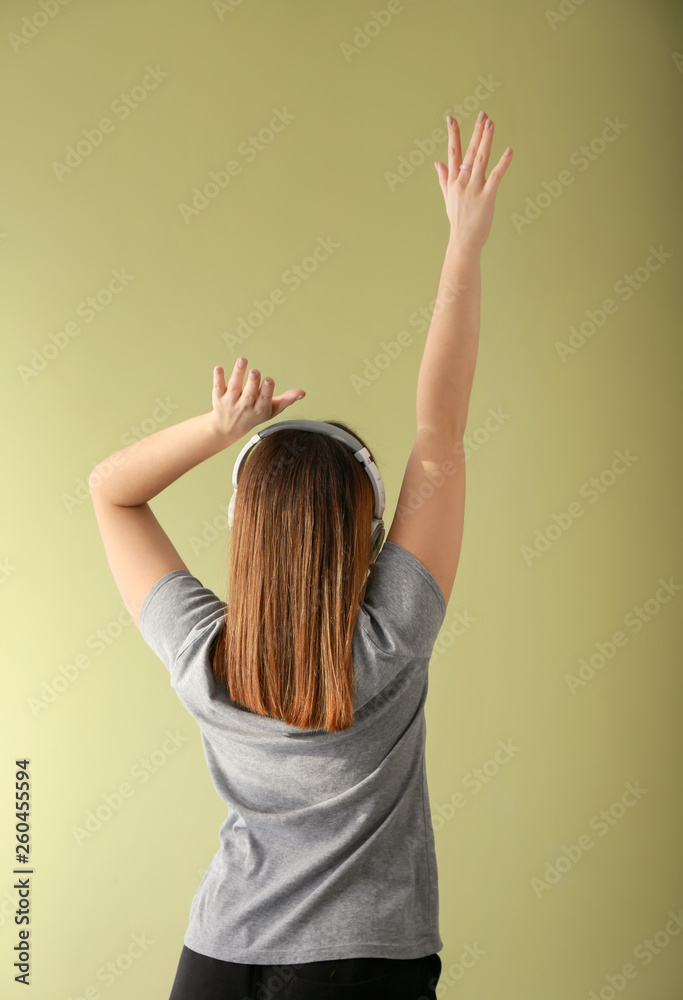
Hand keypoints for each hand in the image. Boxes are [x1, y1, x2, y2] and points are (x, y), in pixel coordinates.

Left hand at [211, 357, 305, 438]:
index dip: (266, 390)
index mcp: (259, 410)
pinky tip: (219, 368)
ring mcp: (231, 402)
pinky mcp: (219, 397)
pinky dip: (218, 378)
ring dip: (238, 374)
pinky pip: (218, 387)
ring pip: (234, 387)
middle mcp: (245, 407)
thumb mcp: (272, 410)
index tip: (268, 380)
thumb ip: (286, 400)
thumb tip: (302, 393)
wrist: (228, 427)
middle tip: (255, 371)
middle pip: (249, 394)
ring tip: (243, 360)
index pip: (264, 400)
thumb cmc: (254, 415)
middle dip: (253, 383)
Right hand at [434, 111, 512, 252]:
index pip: (452, 152)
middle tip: (482, 114)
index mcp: (453, 181)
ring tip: (491, 123)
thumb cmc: (457, 220)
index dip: (453, 134)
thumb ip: (443, 178)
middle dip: (476, 132)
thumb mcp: (448, 197)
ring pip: (481, 159)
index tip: (451, 118)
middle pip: (469, 151)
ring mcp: (474, 188)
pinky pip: (496, 176)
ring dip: (486, 140)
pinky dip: (503, 163)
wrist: (463, 241)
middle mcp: (462, 181)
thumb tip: (437, 162)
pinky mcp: (487, 196)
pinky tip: (509, 150)